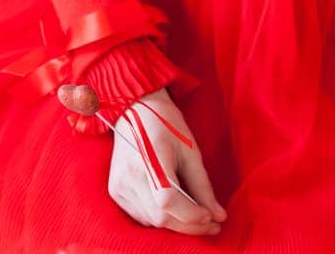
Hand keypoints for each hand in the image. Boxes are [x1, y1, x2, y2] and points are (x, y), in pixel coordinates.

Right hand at [107, 86, 227, 235]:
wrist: (136, 109)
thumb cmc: (167, 125)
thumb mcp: (190, 149)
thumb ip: (203, 185)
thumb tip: (218, 216)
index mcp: (150, 157)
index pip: (168, 201)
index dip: (191, 215)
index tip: (211, 218)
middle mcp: (130, 175)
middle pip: (161, 217)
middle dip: (189, 225)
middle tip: (210, 222)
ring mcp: (119, 185)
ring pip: (152, 221)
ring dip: (176, 224)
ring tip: (195, 215)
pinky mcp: (116, 191)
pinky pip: (141, 216)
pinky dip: (160, 218)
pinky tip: (173, 209)